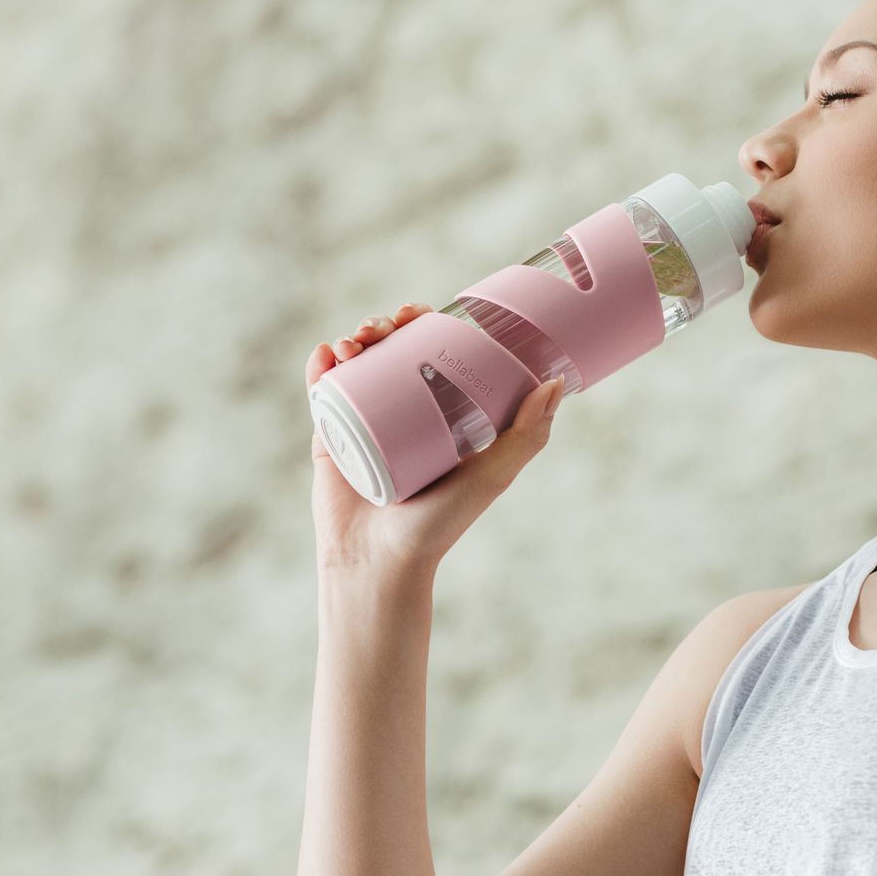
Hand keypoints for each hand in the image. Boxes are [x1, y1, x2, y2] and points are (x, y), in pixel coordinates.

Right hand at [306, 302, 567, 577]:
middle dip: (384, 326)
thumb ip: (528, 436)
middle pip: (390, 352)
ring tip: (355, 344)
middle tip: (386, 326)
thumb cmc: (440, 526)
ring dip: (352, 340)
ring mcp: (364, 421)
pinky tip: (327, 354)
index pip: (431, 353)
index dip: (425, 324)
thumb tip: (557, 381)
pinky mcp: (332, 437)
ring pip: (356, 365)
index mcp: (439, 414)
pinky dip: (320, 367)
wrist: (380, 564)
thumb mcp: (492, 476)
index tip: (421, 312)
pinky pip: (323, 393)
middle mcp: (402, 413)